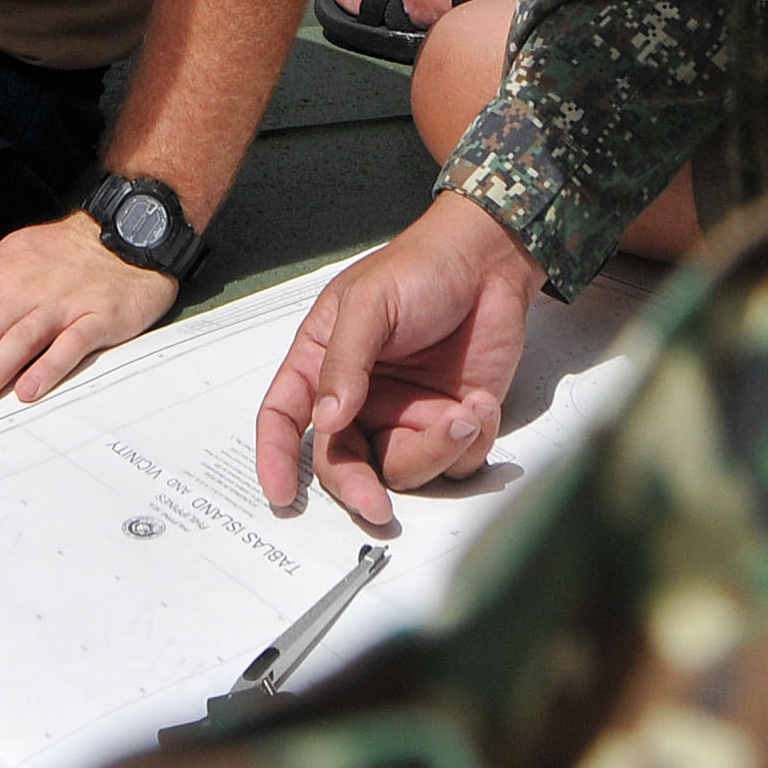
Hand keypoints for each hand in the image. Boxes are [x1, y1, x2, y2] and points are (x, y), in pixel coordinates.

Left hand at [0, 213, 177, 415]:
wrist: (130, 231)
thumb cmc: (65, 251)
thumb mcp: (8, 255)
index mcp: (1, 274)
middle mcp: (26, 288)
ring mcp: (63, 303)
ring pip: (19, 340)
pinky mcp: (98, 316)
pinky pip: (70, 344)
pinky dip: (48, 367)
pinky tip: (28, 391)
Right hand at [255, 193, 542, 520]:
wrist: (490, 262)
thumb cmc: (420, 268)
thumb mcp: (369, 304)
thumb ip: (344, 362)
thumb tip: (327, 419)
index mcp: (321, 363)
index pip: (285, 417)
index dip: (277, 457)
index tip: (281, 493)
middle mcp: (359, 399)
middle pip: (343, 462)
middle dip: (358, 487)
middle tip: (376, 506)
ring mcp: (406, 415)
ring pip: (403, 470)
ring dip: (434, 452)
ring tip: (464, 415)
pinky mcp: (452, 425)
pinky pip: (454, 463)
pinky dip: (471, 443)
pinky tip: (481, 405)